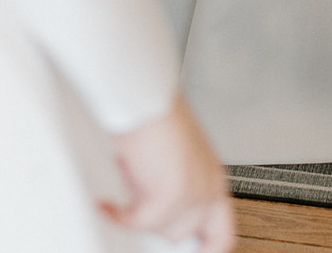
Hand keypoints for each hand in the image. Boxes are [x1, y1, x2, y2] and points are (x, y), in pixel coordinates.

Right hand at [101, 91, 235, 249]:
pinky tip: (109, 203)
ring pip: (161, 230)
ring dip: (137, 214)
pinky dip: (118, 215)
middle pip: (184, 235)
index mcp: (213, 178)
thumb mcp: (172, 155)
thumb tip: (152, 208)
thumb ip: (173, 183)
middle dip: (157, 225)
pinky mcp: (171, 197)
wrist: (145, 94)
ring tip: (123, 189)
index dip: (204, 249)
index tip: (188, 250)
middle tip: (137, 211)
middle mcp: (208, 188)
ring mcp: (193, 194)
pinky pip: (139, 222)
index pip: (222, 235)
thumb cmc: (154, 112)